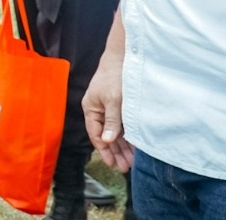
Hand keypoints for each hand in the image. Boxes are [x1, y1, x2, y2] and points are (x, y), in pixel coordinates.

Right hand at [83, 55, 132, 172]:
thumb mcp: (113, 100)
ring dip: (123, 146)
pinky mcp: (119, 106)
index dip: (104, 150)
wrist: (124, 57)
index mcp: (91, 109)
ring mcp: (109, 108)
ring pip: (115, 132)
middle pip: (106, 136)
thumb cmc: (115, 77)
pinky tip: (135, 146)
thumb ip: (111, 121)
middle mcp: (99, 110)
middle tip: (125, 168)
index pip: (96, 134)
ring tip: (132, 161)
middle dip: (115, 152)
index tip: (113, 164)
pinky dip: (128, 136)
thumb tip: (107, 141)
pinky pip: (122, 125)